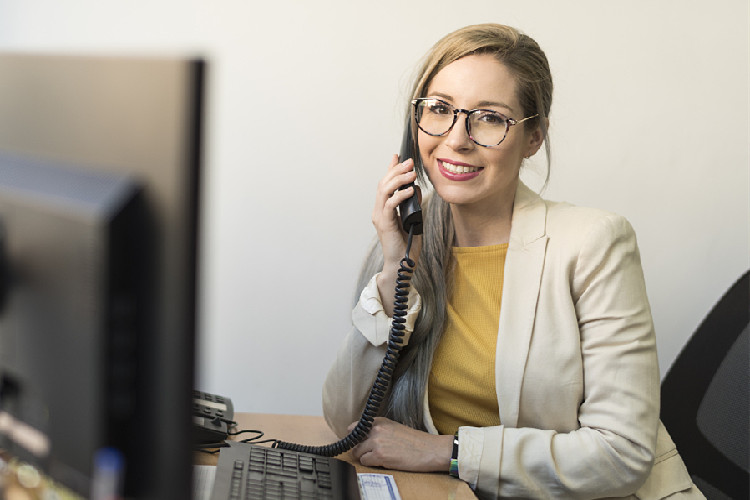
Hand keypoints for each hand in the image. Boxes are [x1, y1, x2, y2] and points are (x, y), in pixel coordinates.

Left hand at [349, 417, 452, 471]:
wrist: (429, 450)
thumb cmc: (415, 441)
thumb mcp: (395, 428)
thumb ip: (379, 429)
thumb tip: (363, 436)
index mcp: (380, 421)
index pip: (355, 426)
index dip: (355, 436)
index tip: (357, 441)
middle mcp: (376, 429)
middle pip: (355, 441)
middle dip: (359, 448)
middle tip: (368, 453)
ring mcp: (377, 442)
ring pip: (357, 452)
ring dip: (364, 457)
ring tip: (376, 458)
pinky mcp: (379, 455)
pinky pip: (364, 461)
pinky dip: (369, 464)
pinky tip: (380, 462)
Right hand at [372, 155, 422, 315]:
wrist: (402, 264)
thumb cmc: (407, 245)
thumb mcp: (413, 219)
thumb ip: (413, 204)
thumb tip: (415, 188)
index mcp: (384, 209)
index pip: (385, 184)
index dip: (390, 169)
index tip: (398, 156)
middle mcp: (379, 211)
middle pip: (383, 184)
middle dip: (396, 170)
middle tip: (409, 161)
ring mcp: (380, 217)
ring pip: (384, 191)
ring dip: (398, 179)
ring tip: (411, 173)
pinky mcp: (385, 224)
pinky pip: (390, 205)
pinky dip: (399, 196)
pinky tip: (409, 190)